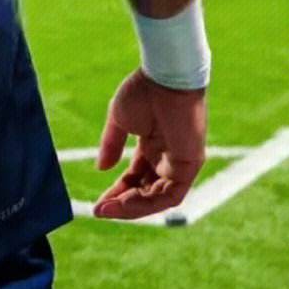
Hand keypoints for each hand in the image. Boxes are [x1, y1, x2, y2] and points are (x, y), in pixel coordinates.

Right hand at [94, 68, 206, 219]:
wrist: (165, 77)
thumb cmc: (143, 91)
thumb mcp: (119, 120)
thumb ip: (111, 145)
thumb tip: (101, 168)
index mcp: (151, 146)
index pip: (135, 177)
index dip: (116, 191)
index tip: (98, 204)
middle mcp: (167, 158)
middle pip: (145, 192)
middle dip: (122, 204)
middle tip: (100, 211)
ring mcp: (180, 164)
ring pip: (158, 198)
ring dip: (133, 207)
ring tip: (109, 209)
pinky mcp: (190, 166)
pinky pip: (171, 195)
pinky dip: (149, 202)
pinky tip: (126, 201)